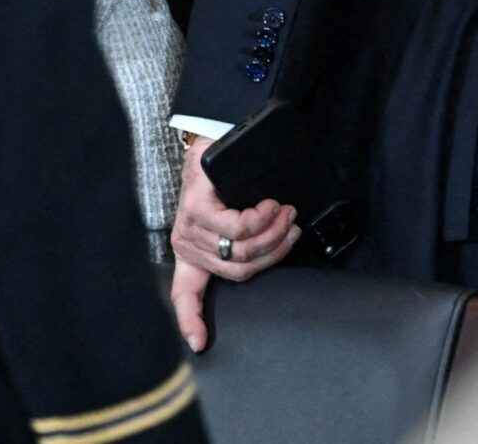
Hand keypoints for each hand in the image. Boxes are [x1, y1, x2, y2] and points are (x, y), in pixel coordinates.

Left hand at [168, 137, 298, 351]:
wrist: (215, 134)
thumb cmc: (227, 174)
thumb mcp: (234, 210)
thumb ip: (244, 235)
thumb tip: (277, 247)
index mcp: (192, 252)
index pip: (185, 294)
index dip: (192, 321)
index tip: (200, 344)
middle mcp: (186, 244)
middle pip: (238, 268)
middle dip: (274, 249)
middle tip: (292, 225)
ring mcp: (187, 228)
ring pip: (241, 248)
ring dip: (273, 230)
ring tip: (286, 211)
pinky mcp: (195, 209)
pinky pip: (236, 227)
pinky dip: (261, 217)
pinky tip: (270, 205)